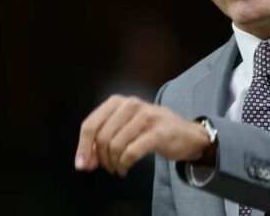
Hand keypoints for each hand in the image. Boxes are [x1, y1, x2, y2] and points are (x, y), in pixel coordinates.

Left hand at [75, 94, 210, 176]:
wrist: (188, 134)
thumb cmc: (152, 130)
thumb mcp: (125, 128)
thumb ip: (103, 142)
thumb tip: (84, 163)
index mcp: (119, 102)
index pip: (91, 124)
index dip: (83, 147)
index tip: (82, 165)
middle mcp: (131, 105)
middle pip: (102, 137)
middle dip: (101, 158)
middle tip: (107, 167)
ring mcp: (146, 117)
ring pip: (115, 145)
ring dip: (113, 163)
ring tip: (118, 167)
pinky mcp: (158, 132)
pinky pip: (131, 152)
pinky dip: (125, 164)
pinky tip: (126, 167)